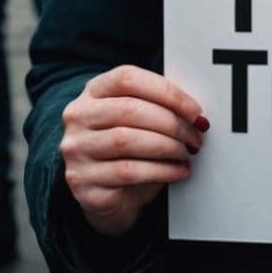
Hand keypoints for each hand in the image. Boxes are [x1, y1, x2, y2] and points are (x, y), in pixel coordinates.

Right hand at [60, 66, 205, 237]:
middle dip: (172, 123)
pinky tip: (179, 171)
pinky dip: (161, 170)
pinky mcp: (81, 184)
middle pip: (128, 110)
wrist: (106, 193)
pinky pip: (127, 172)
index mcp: (93, 91)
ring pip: (126, 141)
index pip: (127, 79)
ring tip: (188, 153)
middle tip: (196, 135)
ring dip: (168, 147)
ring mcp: (75, 151)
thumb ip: (158, 104)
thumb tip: (195, 110)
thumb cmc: (131, 147)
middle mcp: (77, 118)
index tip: (195, 111)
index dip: (167, 92)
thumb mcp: (140, 117)